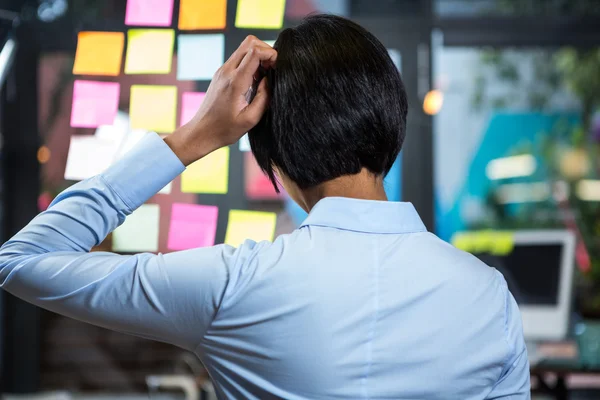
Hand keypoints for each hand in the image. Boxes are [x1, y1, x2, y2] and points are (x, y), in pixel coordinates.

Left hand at [166, 36, 276, 165]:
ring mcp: (222, 71)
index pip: (255, 51)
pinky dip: (251, 62)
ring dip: (258, 56)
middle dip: (266, 51)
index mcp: (235, 82)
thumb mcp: (250, 119)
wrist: (202, 132)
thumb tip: (270, 80)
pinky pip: (239, 59)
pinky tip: (254, 80)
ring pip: (244, 48)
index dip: (271, 54)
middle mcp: (227, 71)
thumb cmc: (225, 129)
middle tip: (272, 69)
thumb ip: (264, 98)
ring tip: (264, 76)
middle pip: (249, 42)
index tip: (277, 68)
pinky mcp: (221, 74)